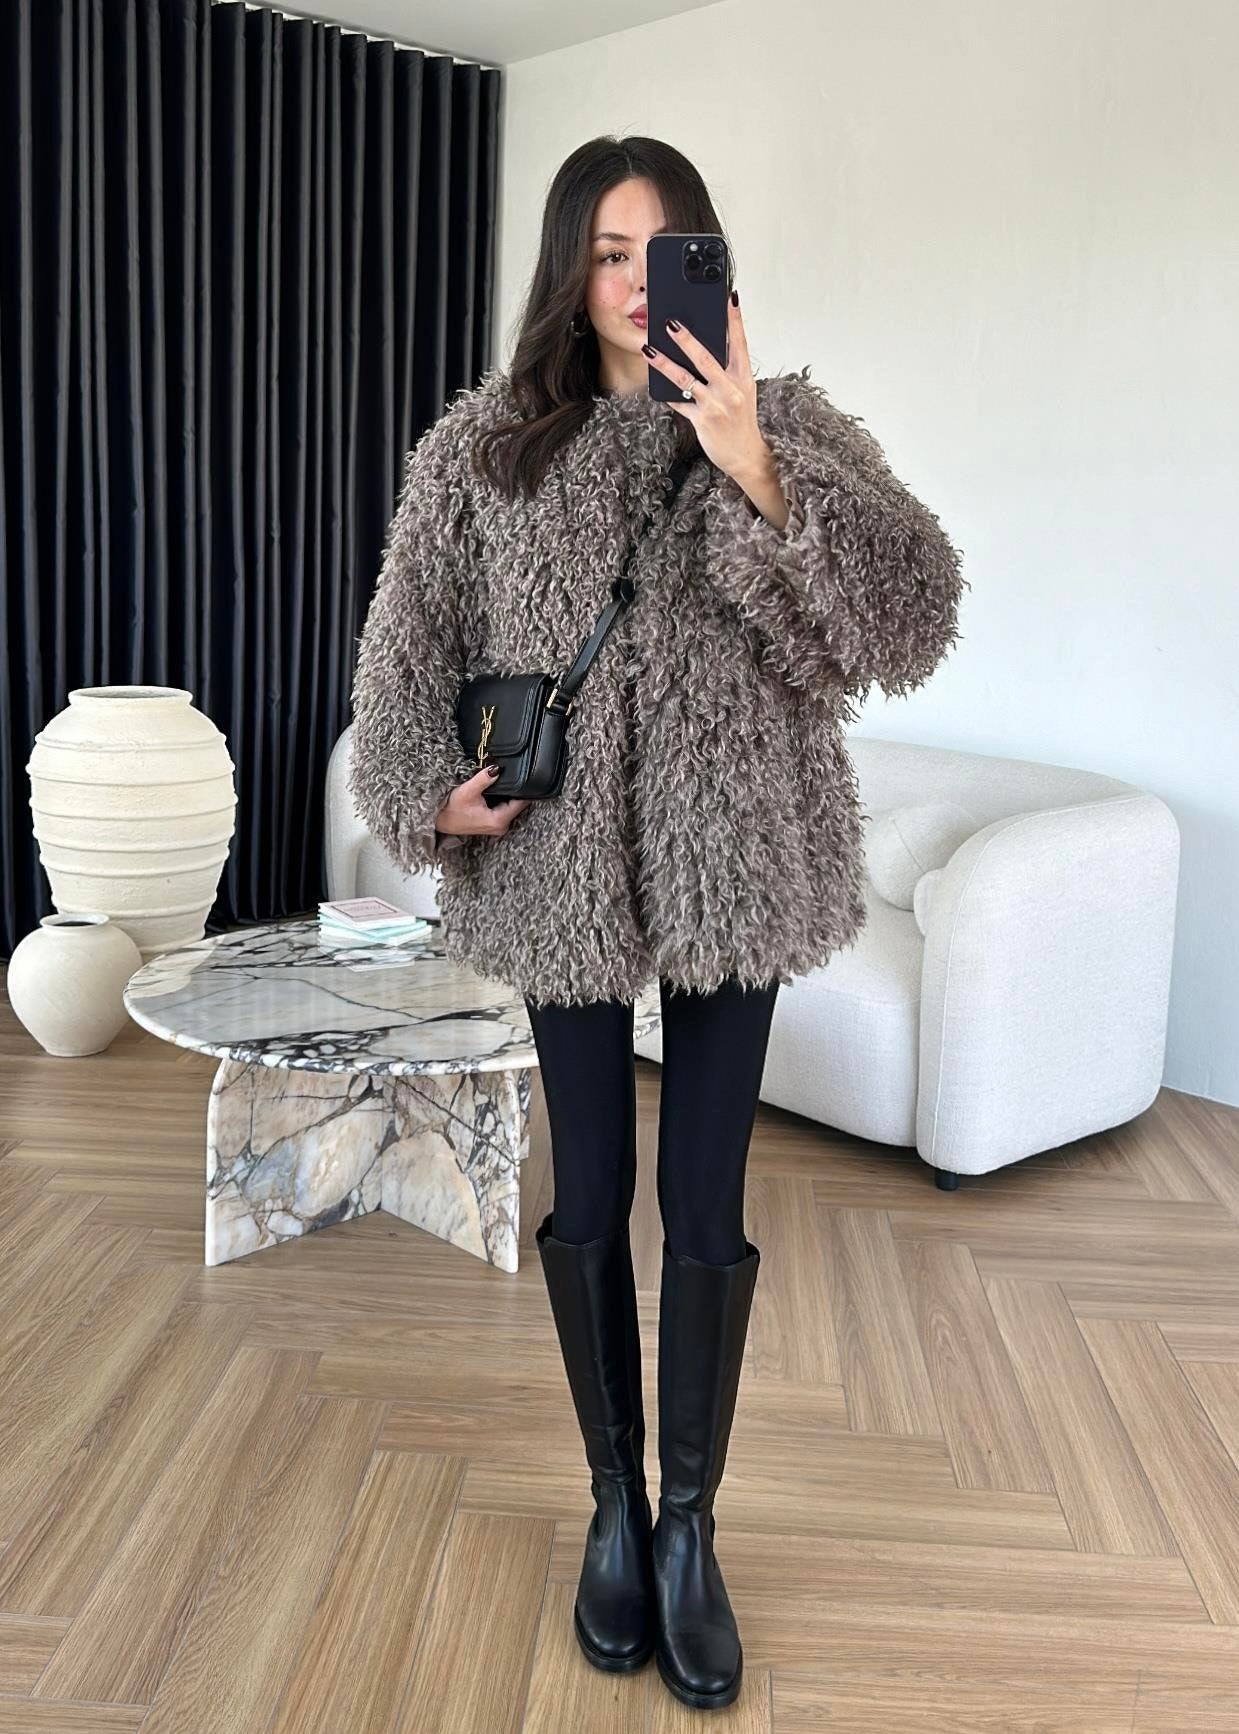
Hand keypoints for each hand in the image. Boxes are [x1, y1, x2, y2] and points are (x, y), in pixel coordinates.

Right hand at [436, 763, 532, 838]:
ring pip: (511, 806)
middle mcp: (502, 826)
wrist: (439, 820)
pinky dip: (501, 799)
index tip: (525, 776)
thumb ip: (484, 779)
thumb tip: (496, 768)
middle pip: (518, 804)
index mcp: (499, 820)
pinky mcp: (493, 823)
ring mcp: (497, 826)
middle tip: (509, 775)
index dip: (524, 788)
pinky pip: (504, 809)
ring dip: (508, 795)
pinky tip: (495, 791)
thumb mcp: (468, 791)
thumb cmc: (451, 809)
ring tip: (500, 782)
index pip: (522, 803)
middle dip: (515, 790)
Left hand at [642, 293, 771, 482]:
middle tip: (670, 323)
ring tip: (649, 349)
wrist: (745, 455)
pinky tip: (655, 383)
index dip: (735, 320)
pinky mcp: (702, 420)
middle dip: (687, 339)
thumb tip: (703, 349)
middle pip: (706, 358)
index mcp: (744, 378)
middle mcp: (731, 390)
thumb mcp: (741, 391)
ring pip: (686, 379)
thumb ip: (727, 371)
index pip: (740, 343)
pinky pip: (679, 402)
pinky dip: (667, 393)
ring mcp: (716, 405)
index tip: (729, 298)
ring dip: (665, 363)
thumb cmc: (741, 420)